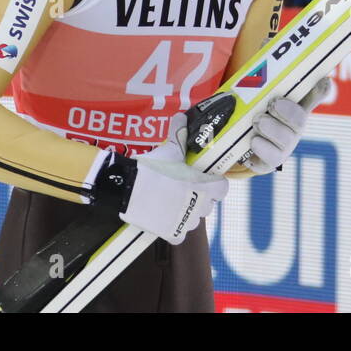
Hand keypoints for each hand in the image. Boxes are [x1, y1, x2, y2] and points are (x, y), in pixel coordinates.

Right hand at [113, 112, 227, 244]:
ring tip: (172, 202)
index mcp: (204, 186)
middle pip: (208, 204)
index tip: (204, 179)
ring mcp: (186, 222)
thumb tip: (182, 116)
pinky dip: (174, 229)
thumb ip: (179, 133)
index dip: (215, 183)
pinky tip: (164, 218)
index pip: (222, 189)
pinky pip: (179, 234)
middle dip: (200, 197)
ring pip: (194, 219)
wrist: (128, 189)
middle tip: (184, 188)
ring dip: (187, 212)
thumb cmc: (153, 168)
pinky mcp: (172, 234)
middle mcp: (199, 207)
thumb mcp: (168, 149)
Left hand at [243, 76, 330, 174]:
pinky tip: (254, 141)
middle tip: (273, 103)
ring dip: (272, 129)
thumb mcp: (254, 94)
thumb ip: (259, 78)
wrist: (239, 142)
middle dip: (288, 112)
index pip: (311, 96)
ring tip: (258, 121)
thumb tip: (260, 58)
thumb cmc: (251, 112)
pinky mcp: (269, 162)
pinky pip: (271, 160)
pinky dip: (262, 149)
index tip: (324, 80)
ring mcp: (283, 146)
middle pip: (300, 121)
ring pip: (286, 140)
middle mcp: (292, 128)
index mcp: (292, 107)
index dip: (320, 90)